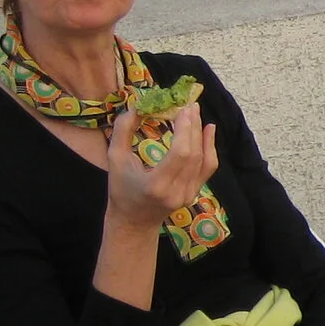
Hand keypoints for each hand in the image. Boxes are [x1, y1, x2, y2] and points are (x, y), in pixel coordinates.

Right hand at [103, 101, 215, 230]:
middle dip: (193, 127)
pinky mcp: (194, 192)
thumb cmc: (120, 188)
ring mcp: (188, 194)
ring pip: (203, 160)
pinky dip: (209, 147)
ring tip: (196, 112)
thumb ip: (122, 131)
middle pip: (193, 154)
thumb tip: (136, 105)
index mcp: (156, 185)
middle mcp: (176, 191)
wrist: (134, 220)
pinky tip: (208, 129)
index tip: (183, 108)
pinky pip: (208, 167)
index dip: (185, 129)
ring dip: (201, 134)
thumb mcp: (114, 159)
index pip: (180, 154)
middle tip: (190, 105)